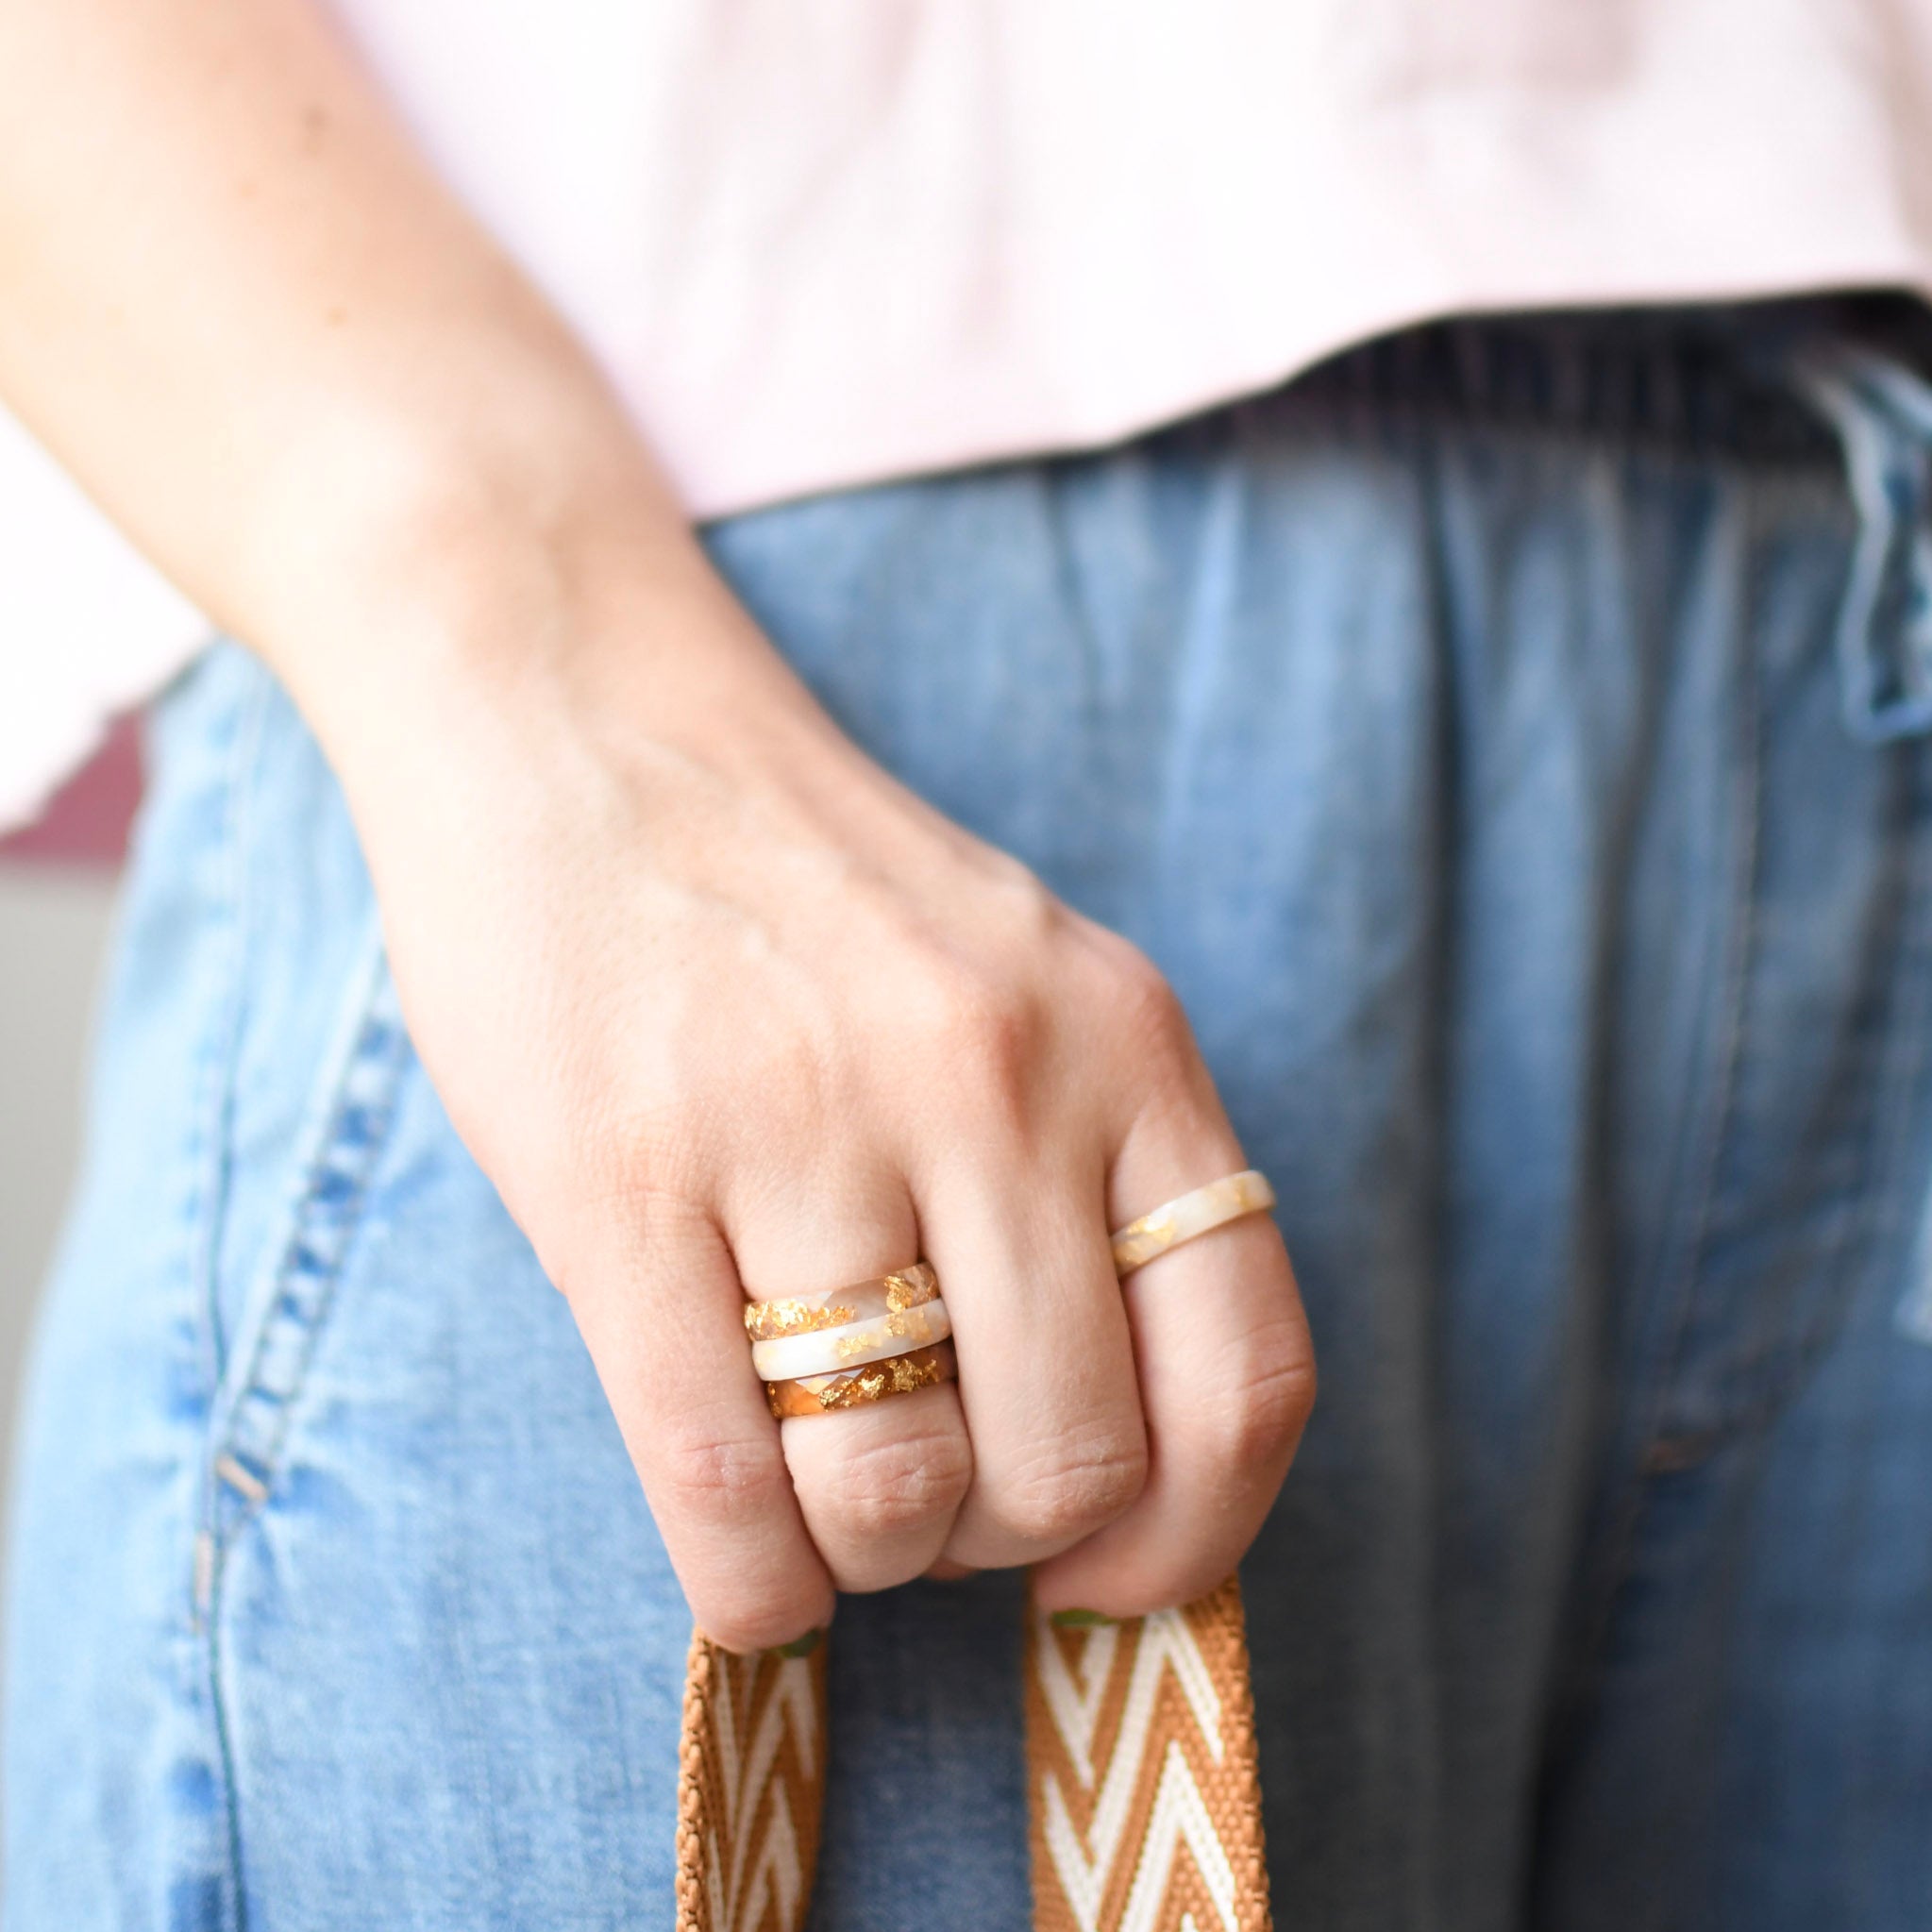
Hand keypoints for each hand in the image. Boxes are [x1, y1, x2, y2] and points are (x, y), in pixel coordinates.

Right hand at [325, 555, 1315, 1651]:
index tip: (1115, 1576)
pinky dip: (751, 1589)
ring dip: (873, 1556)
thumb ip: (1098, 1182)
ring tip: (836, 1496)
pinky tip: (751, 1566)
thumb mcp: (1030, 987)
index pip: (1244, 1370)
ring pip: (897, 1494)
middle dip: (1005, 1545)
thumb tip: (1122, 1472)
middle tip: (938, 1502)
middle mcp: (994, 1080)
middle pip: (1072, 1464)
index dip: (1197, 1533)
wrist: (589, 725)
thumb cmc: (815, 892)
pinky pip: (723, 1490)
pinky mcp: (625, 1179)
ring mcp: (808, 1125)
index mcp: (1124, 1042)